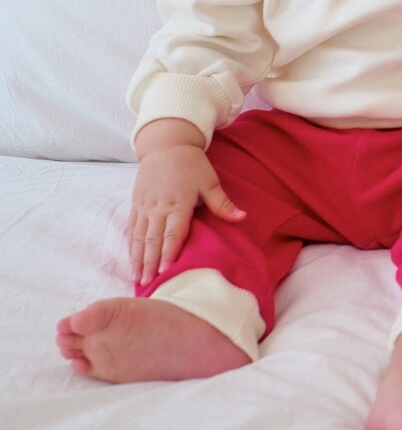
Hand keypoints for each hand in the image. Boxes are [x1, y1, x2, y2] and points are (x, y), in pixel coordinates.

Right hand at [129, 133, 244, 285]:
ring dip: (137, 258)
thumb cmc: (192, 164)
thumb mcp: (210, 181)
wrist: (167, 145)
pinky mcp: (136, 204)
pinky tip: (131, 260)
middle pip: (152, 239)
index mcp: (178, 203)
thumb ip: (223, 203)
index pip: (172, 232)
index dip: (168, 252)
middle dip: (149, 263)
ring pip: (139, 236)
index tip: (165, 271)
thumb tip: (242, 217)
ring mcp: (144, 206)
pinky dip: (131, 245)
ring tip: (136, 278)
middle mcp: (158, 207)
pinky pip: (131, 228)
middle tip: (146, 284)